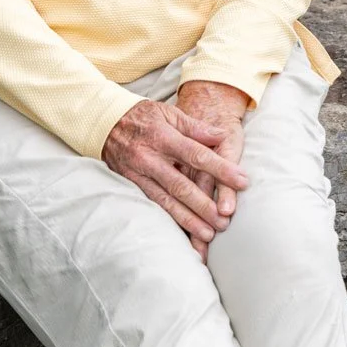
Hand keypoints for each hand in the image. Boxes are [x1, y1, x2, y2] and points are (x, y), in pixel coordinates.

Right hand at [101, 98, 248, 249]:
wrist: (104, 122)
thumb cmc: (143, 116)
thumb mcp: (168, 113)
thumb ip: (195, 127)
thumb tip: (221, 136)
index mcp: (162, 136)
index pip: (196, 154)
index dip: (220, 169)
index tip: (242, 181)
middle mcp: (149, 158)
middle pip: (181, 185)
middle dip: (204, 205)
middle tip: (225, 221)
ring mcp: (138, 174)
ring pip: (166, 201)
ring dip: (188, 220)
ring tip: (208, 234)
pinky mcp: (131, 185)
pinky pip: (152, 205)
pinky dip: (169, 220)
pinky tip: (183, 233)